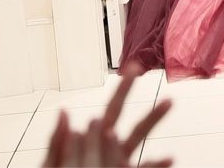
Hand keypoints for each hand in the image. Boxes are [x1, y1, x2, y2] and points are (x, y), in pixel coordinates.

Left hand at [43, 70, 172, 166]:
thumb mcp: (53, 163)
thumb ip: (58, 141)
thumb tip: (63, 111)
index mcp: (93, 139)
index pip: (109, 110)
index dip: (120, 91)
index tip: (125, 83)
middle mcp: (109, 144)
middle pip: (119, 111)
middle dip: (128, 91)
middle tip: (136, 66)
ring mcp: (121, 159)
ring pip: (138, 135)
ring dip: (153, 117)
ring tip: (169, 101)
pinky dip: (157, 164)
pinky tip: (170, 158)